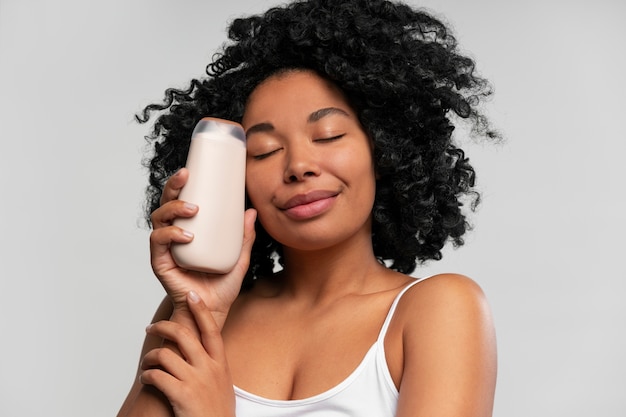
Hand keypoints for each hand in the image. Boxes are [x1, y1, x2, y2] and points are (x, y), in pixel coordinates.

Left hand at [140, 291, 234, 416]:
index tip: (191, 295)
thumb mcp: (223, 382)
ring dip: (150, 358)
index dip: (201, 310)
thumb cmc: (217, 411)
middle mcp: (209, 368)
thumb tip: (199, 349)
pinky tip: (147, 379)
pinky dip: (147, 375)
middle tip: (152, 328)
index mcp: (220, 363)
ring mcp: (195, 381)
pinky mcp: (181, 395)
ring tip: (147, 363)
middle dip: (163, 327)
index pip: (211, 329)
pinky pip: (156, 376)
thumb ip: (213, 364)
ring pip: (164, 355)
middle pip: (183, 335)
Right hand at [149, 168, 256, 326]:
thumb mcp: (239, 257)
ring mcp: (165, 248)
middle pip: (165, 203)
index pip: (180, 201)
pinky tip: (187, 235)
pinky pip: (158, 242)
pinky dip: (171, 235)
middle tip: (186, 176)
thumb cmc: (222, 286)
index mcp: (188, 231)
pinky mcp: (160, 262)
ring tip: (192, 209)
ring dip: (173, 208)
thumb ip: (244, 237)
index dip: (181, 184)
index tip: (191, 169)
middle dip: (172, 186)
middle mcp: (173, 236)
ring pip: (158, 218)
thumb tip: (252, 211)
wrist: (213, 311)